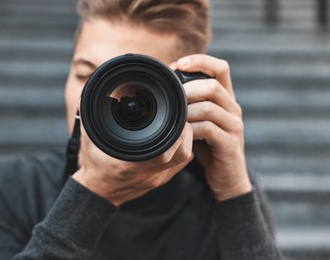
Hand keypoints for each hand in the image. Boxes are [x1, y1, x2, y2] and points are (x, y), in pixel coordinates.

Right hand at [72, 122, 193, 205]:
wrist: (96, 191)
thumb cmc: (93, 165)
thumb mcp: (89, 138)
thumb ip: (93, 117)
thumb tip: (95, 95)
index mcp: (131, 163)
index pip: (164, 151)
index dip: (175, 131)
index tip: (174, 115)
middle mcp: (147, 172)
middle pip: (181, 154)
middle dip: (184, 132)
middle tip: (179, 118)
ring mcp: (155, 178)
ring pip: (183, 160)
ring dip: (185, 141)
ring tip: (177, 127)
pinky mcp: (159, 181)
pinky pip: (179, 165)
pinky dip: (180, 150)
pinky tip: (173, 141)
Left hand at [173, 54, 251, 200]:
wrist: (226, 176)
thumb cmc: (208, 145)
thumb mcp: (198, 120)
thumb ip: (189, 103)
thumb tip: (165, 84)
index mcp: (226, 98)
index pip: (220, 68)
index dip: (201, 61)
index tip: (178, 64)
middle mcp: (233, 108)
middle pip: (213, 86)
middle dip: (187, 89)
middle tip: (171, 98)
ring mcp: (234, 126)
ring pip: (209, 107)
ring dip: (186, 111)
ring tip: (173, 118)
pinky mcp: (230, 144)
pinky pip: (209, 130)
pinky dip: (191, 129)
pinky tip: (182, 134)